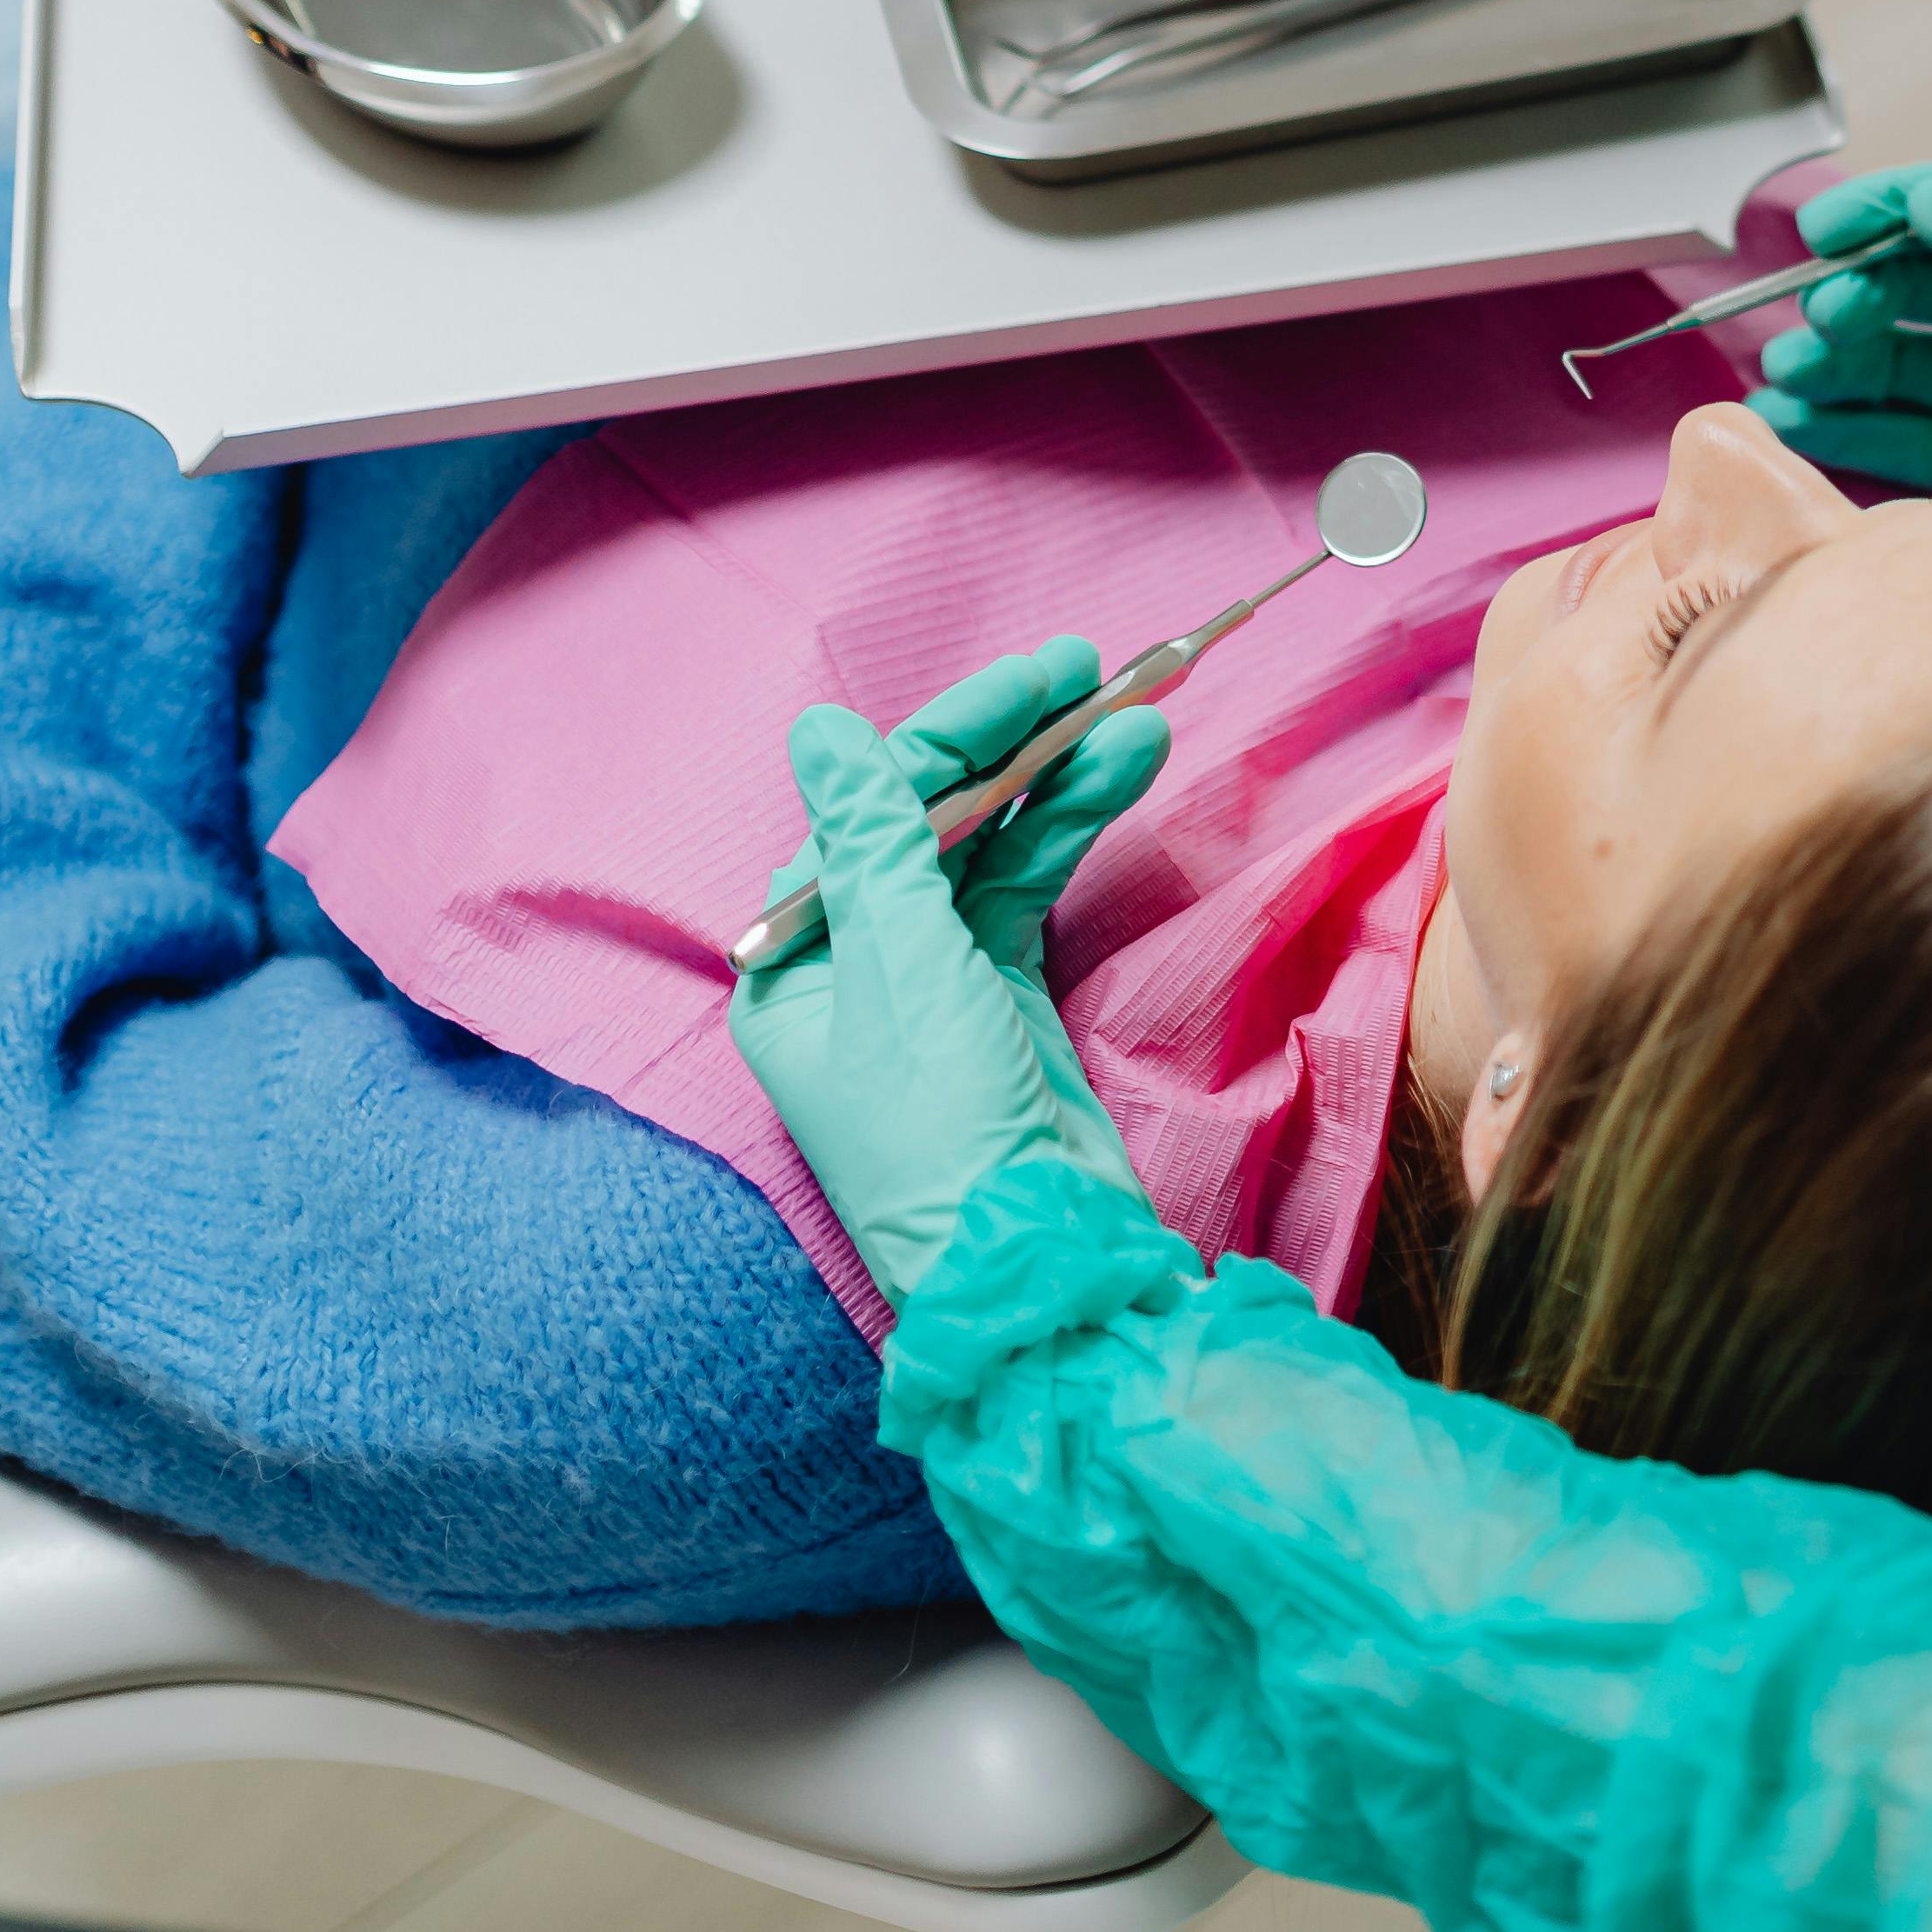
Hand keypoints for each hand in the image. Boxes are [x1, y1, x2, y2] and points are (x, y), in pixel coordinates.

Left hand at [730, 682, 1156, 1309]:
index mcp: (794, 963)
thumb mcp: (904, 968)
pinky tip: (1123, 772)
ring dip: (1058, 780)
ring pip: (990, 847)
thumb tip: (818, 730)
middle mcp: (852, 962)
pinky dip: (1073, 833)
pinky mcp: (999, 996)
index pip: (868, 812)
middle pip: (930, 818)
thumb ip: (875, 839)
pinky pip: (1029, 888)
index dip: (950, 738)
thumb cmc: (939, 1129)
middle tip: (1087, 669)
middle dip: (1010, 743)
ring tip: (1137, 713)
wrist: (1035, 1262)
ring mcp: (931, 978)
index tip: (1032, 682)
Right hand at [1753, 167, 1931, 572]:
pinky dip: (1857, 435)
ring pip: (1895, 367)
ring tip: (1790, 375)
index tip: (1823, 226)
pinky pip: (1914, 446)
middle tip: (1820, 316)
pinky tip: (1811, 426)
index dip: (1880, 213)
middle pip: (1905, 291)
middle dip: (1847, 297)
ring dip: (1836, 366)